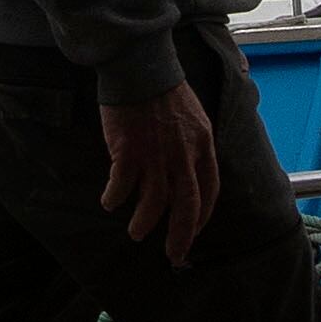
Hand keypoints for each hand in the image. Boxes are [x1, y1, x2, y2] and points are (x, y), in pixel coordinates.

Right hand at [98, 78, 219, 265]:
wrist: (140, 67)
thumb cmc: (164, 89)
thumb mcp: (194, 116)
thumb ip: (193, 145)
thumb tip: (186, 169)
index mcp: (202, 146)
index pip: (209, 191)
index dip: (202, 216)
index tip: (194, 231)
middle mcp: (183, 155)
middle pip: (186, 206)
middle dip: (180, 235)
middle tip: (173, 254)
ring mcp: (156, 155)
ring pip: (153, 203)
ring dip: (144, 223)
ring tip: (136, 232)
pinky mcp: (128, 152)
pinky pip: (122, 186)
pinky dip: (115, 198)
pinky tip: (110, 202)